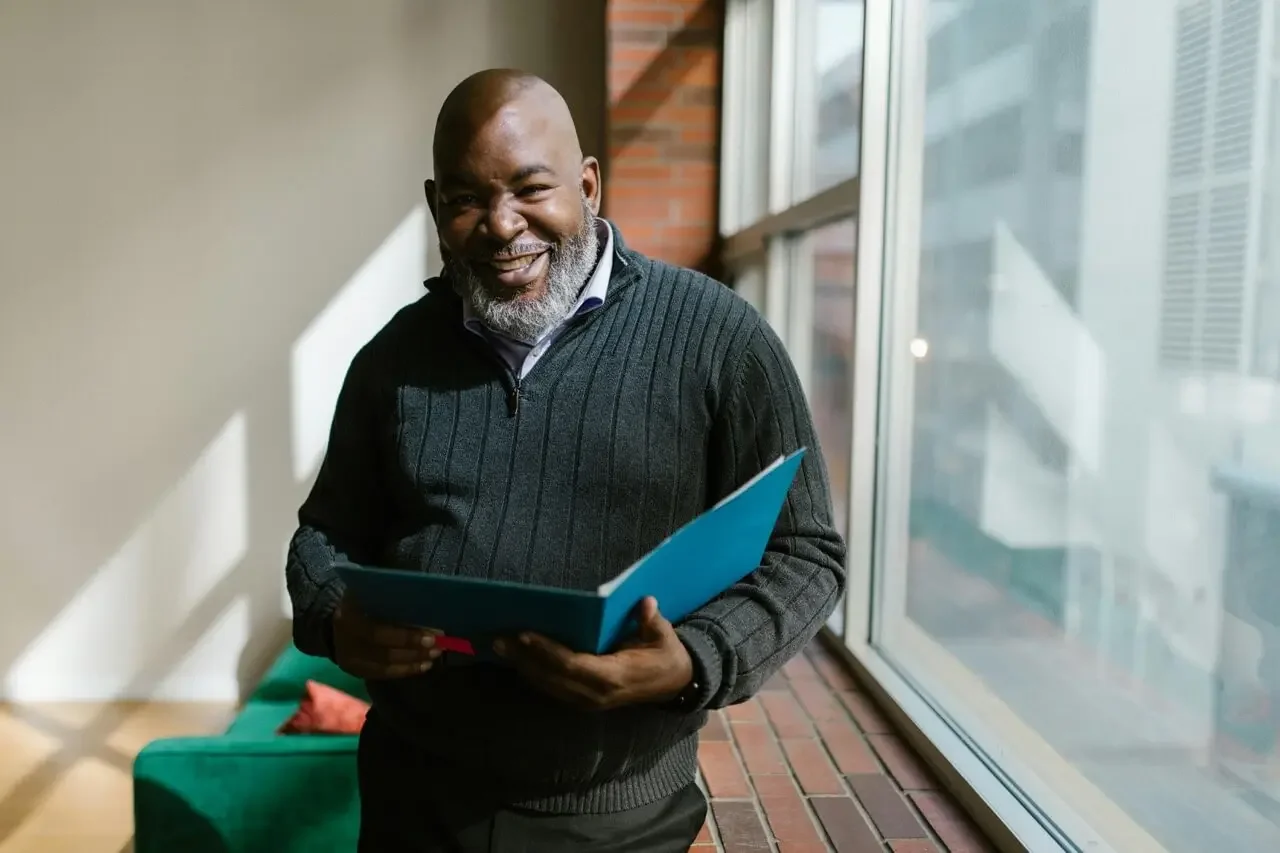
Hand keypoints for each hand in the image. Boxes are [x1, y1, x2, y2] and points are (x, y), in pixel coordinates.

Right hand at [331, 592, 440, 679]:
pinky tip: (423, 665)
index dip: (407, 637)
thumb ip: (393, 600)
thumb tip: (427, 608)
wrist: (336, 621)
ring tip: (434, 655)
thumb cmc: (362, 602)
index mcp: (349, 617)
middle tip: (438, 646)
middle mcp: (346, 641)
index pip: (378, 632)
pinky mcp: (356, 671)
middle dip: (415, 650)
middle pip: (384, 652)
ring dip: (413, 661)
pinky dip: (405, 670)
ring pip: (385, 666)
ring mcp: (349, 660)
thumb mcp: (372, 594)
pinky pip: (383, 674)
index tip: (433, 635)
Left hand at [493, 597, 692, 710]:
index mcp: (614, 677)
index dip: (547, 651)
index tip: (525, 634)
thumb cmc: (665, 655)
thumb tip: (646, 603)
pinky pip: (551, 688)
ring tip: (499, 645)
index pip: (573, 665)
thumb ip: (651, 622)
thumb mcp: (663, 636)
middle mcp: (596, 694)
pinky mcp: (581, 700)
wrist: (672, 684)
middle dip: (524, 658)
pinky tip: (515, 658)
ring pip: (547, 685)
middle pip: (552, 677)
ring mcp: (587, 701)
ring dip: (522, 666)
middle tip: (499, 638)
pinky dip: (532, 673)